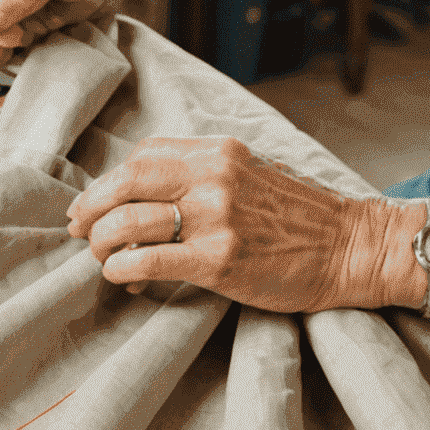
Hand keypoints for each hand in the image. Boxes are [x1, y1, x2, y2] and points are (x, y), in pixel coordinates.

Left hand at [64, 136, 415, 313]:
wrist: (351, 246)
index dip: (108, 180)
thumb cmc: (300, 217)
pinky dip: (121, 269)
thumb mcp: (251, 174)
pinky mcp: (220, 260)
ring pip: (129, 221)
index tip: (92, 203)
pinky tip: (121, 277)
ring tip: (102, 259)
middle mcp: (214, 177)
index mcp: (220, 152)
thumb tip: (145, 192)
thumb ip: (205, 174)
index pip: (143, 155)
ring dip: (101, 243)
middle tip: (78, 230)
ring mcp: (216, 218)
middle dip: (90, 207)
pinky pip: (148, 261)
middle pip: (125, 181)